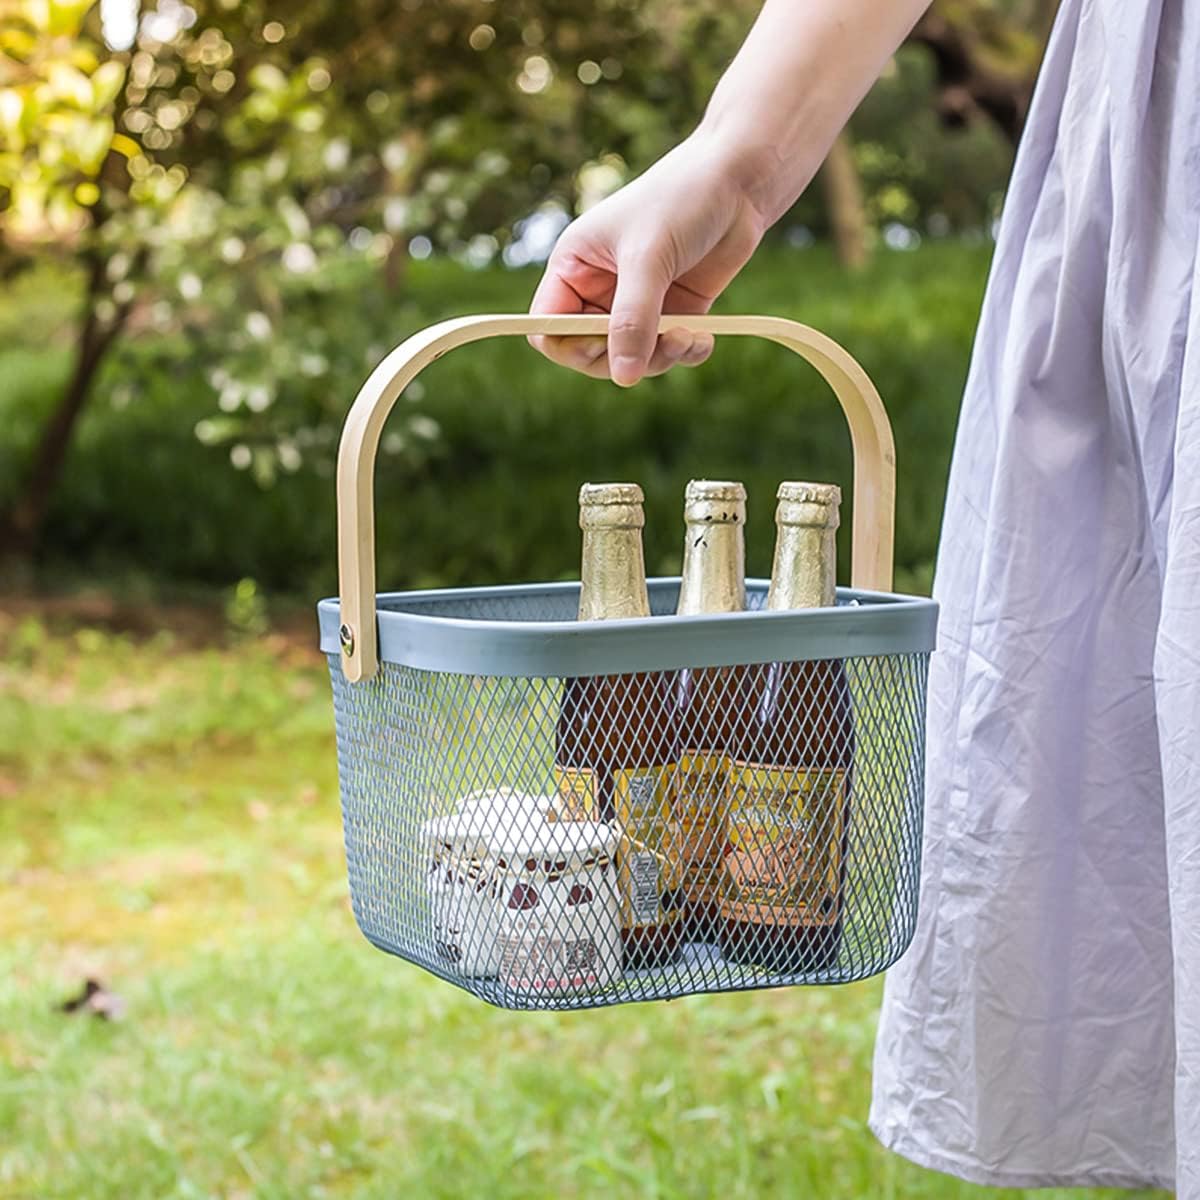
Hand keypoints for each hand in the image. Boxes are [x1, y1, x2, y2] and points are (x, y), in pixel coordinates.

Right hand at [528, 133, 770, 386]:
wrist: (739, 181)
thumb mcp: (649, 257)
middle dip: (623, 358)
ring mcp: (636, 304)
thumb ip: (633, 319)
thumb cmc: (682, 199)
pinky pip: (666, 353)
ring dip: (659, 359)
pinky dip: (684, 353)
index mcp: (574, 266)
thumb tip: (623, 377)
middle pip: (588, 353)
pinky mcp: (672, 312)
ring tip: (688, 338)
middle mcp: (599, 289)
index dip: (567, 346)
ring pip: (630, 359)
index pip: (547, 326)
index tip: (601, 346)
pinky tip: (702, 338)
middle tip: (659, 344)